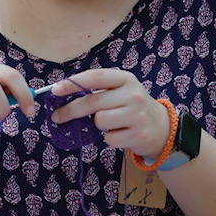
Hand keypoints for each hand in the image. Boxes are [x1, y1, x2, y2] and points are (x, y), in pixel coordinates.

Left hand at [49, 68, 169, 155]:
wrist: (161, 127)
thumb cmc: (130, 107)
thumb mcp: (119, 91)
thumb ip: (96, 91)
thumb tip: (61, 98)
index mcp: (125, 78)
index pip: (95, 77)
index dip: (73, 83)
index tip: (55, 91)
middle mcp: (133, 94)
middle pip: (92, 102)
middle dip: (70, 111)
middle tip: (57, 117)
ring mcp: (137, 115)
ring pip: (99, 121)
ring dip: (97, 125)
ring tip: (109, 124)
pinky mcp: (138, 134)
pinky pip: (109, 138)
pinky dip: (109, 138)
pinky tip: (120, 133)